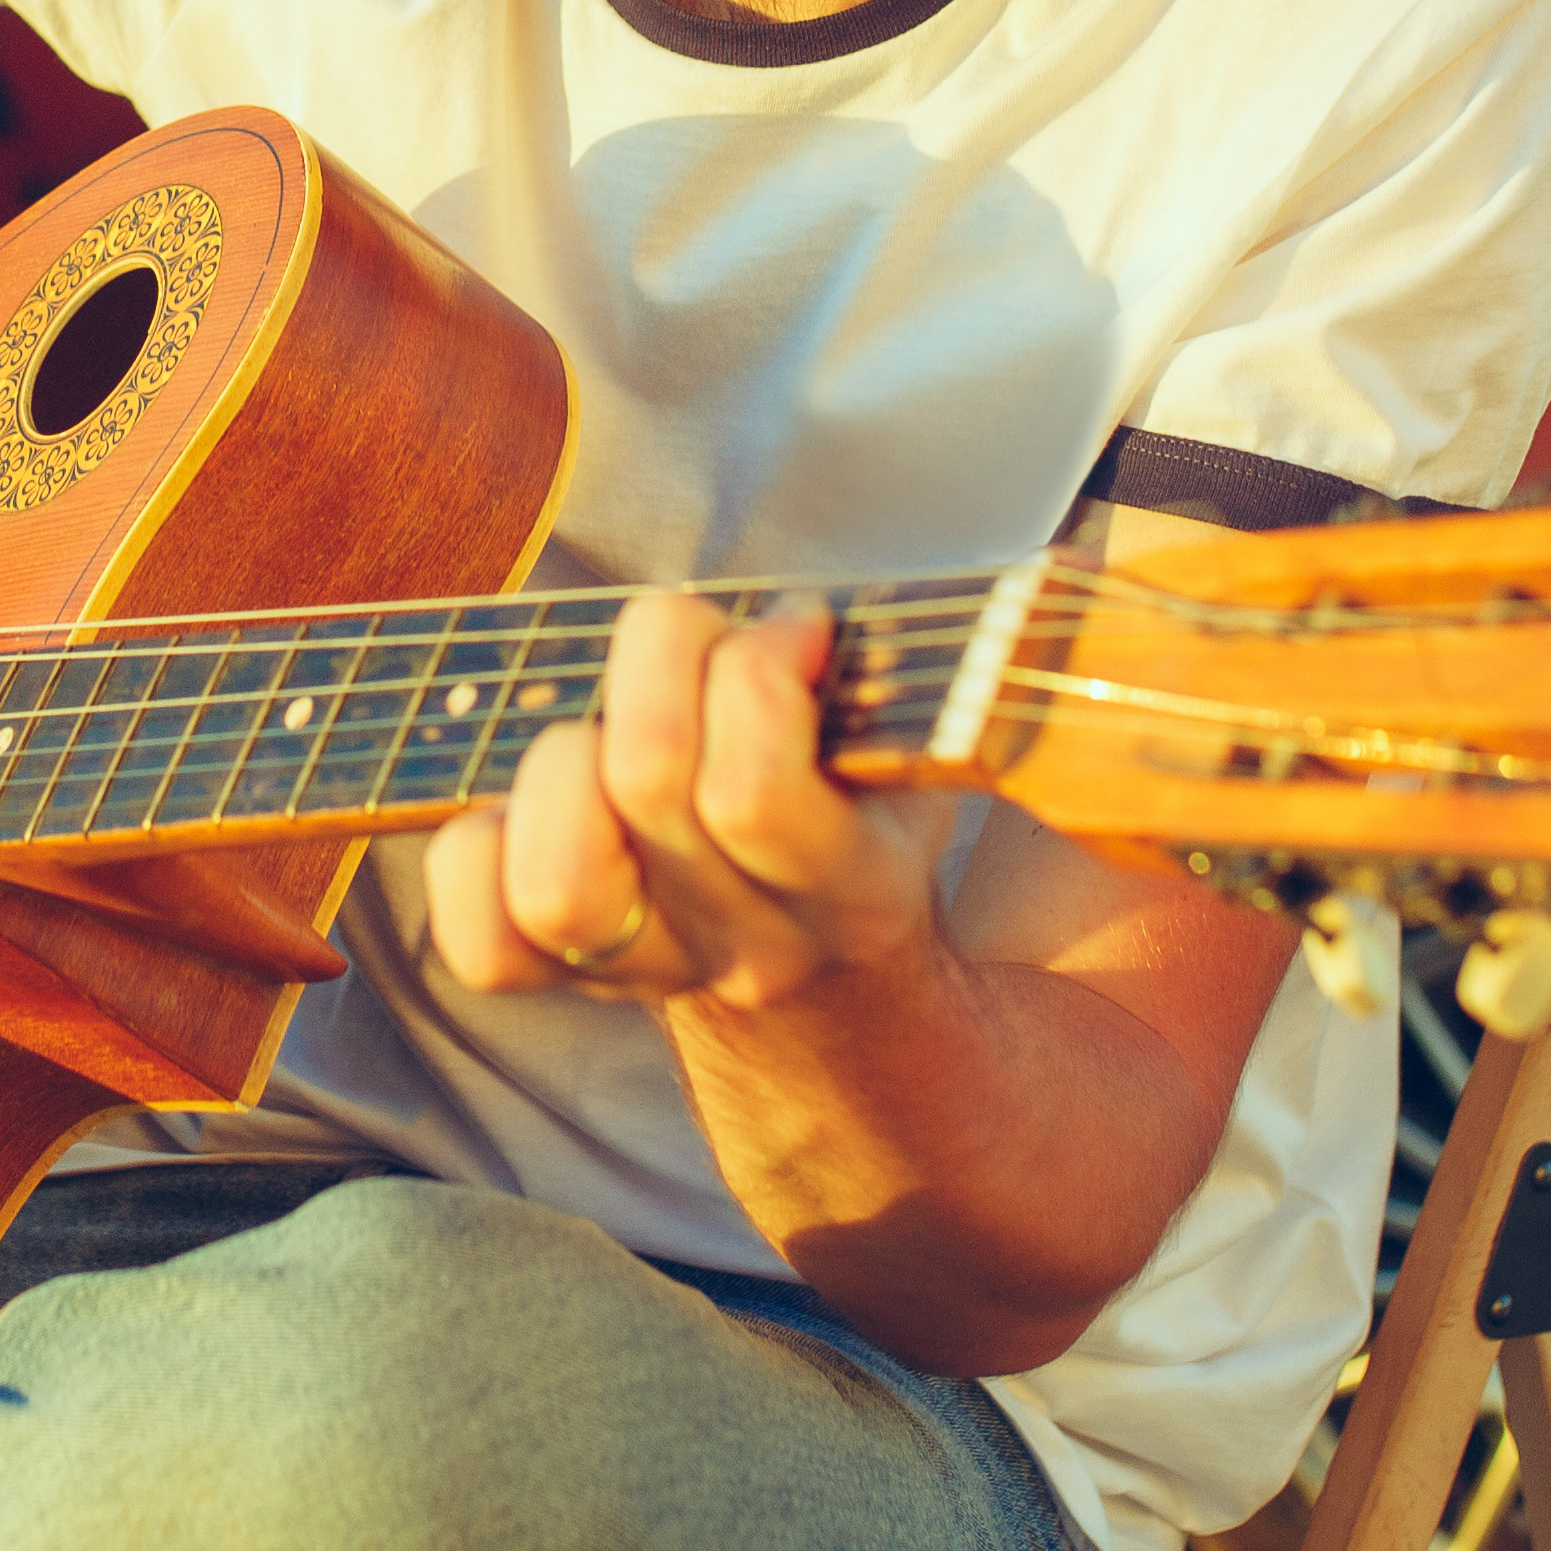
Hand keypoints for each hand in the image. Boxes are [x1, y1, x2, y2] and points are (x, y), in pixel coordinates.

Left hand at [425, 593, 961, 1011]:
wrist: (849, 1013)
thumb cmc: (878, 813)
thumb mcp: (946, 741)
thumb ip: (977, 655)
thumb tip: (1078, 537)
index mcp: (855, 886)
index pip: (757, 793)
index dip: (755, 673)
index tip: (800, 628)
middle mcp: (749, 944)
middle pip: (644, 785)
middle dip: (657, 660)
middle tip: (692, 640)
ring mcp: (649, 972)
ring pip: (559, 878)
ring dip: (564, 758)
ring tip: (606, 727)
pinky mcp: (559, 983)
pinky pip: (478, 935)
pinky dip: (471, 847)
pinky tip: (530, 795)